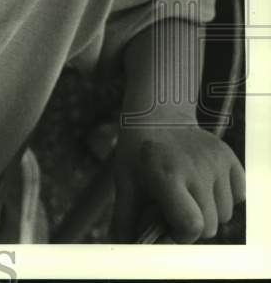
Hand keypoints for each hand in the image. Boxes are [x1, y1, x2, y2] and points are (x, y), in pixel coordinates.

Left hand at [111, 122, 244, 242]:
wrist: (157, 114)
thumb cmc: (137, 152)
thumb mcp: (124, 182)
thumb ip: (125, 219)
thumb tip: (123, 248)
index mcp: (166, 175)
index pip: (191, 224)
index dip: (180, 235)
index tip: (168, 229)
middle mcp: (196, 169)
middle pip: (210, 225)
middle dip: (192, 226)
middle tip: (174, 209)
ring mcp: (216, 163)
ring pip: (225, 214)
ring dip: (208, 213)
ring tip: (187, 194)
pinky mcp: (230, 158)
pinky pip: (239, 196)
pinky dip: (225, 198)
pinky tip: (204, 185)